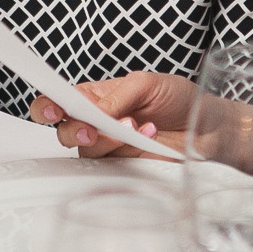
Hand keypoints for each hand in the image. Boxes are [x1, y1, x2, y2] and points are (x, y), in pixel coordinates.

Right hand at [30, 72, 192, 159]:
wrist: (206, 126)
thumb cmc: (176, 99)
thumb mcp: (146, 84)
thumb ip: (115, 97)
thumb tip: (93, 113)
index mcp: (95, 97)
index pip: (59, 100)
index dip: (47, 106)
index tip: (52, 110)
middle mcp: (97, 123)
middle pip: (65, 131)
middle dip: (75, 129)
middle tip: (94, 126)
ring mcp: (110, 148)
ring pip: (87, 151)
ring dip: (108, 138)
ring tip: (136, 125)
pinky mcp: (124, 167)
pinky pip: (111, 167)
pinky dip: (127, 151)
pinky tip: (148, 137)